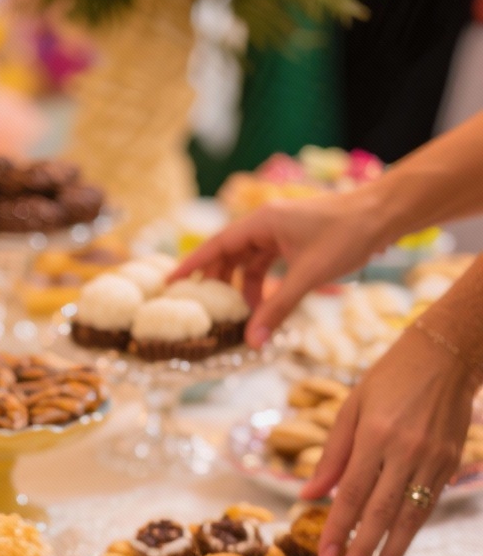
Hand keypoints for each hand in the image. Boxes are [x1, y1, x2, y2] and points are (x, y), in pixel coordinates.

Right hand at [171, 192, 390, 347]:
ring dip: (242, 287)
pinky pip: (267, 263)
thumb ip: (277, 308)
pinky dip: (262, 283)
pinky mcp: (294, 240)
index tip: (169, 283)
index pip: (215, 245)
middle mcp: (266, 223)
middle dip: (217, 282)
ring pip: (248, 261)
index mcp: (262, 222)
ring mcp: (280, 231)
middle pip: (228, 254)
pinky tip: (265, 304)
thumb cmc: (347, 235)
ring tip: (240, 314)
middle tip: (205, 309)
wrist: (385, 214)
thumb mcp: (308, 276)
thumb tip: (253, 341)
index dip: (191, 265)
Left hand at [303, 327, 479, 555]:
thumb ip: (331, 455)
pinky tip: (396, 554)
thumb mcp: (351, 407)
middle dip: (363, 552)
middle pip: (381, 512)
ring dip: (390, 554)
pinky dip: (410, 533)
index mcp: (377, 436)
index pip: (352, 493)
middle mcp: (407, 451)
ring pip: (409, 517)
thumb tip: (307, 494)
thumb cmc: (390, 377)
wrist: (449, 353)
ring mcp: (433, 459)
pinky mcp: (450, 463)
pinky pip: (426, 506)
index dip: (338, 529)